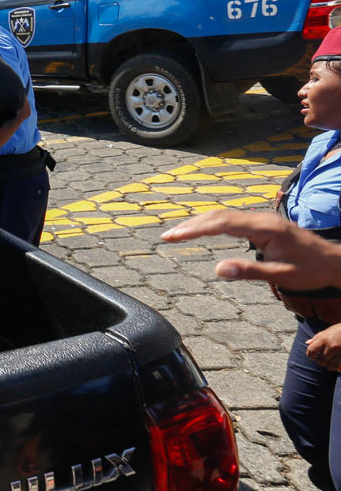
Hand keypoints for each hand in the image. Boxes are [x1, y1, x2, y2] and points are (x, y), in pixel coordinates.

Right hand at [162, 210, 340, 289]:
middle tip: (166, 236)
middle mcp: (262, 218)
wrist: (335, 261)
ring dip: (199, 223)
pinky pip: (232, 220)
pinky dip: (212, 224)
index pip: (222, 224)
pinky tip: (202, 231)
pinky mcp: (263, 223)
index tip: (174, 237)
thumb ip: (249, 271)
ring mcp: (263, 219)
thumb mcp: (282, 275)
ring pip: (224, 215)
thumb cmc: (312, 270)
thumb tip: (217, 269)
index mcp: (266, 228)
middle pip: (219, 215)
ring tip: (177, 234)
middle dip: (191, 225)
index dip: (195, 229)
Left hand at [306, 323, 340, 370]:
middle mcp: (332, 346)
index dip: (310, 355)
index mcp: (324, 338)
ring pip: (331, 366)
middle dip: (321, 362)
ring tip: (331, 362)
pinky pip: (340, 366)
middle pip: (321, 361)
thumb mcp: (329, 330)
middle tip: (324, 359)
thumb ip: (317, 337)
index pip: (311, 351)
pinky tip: (338, 364)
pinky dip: (338, 367)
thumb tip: (307, 343)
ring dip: (330, 366)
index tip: (313, 356)